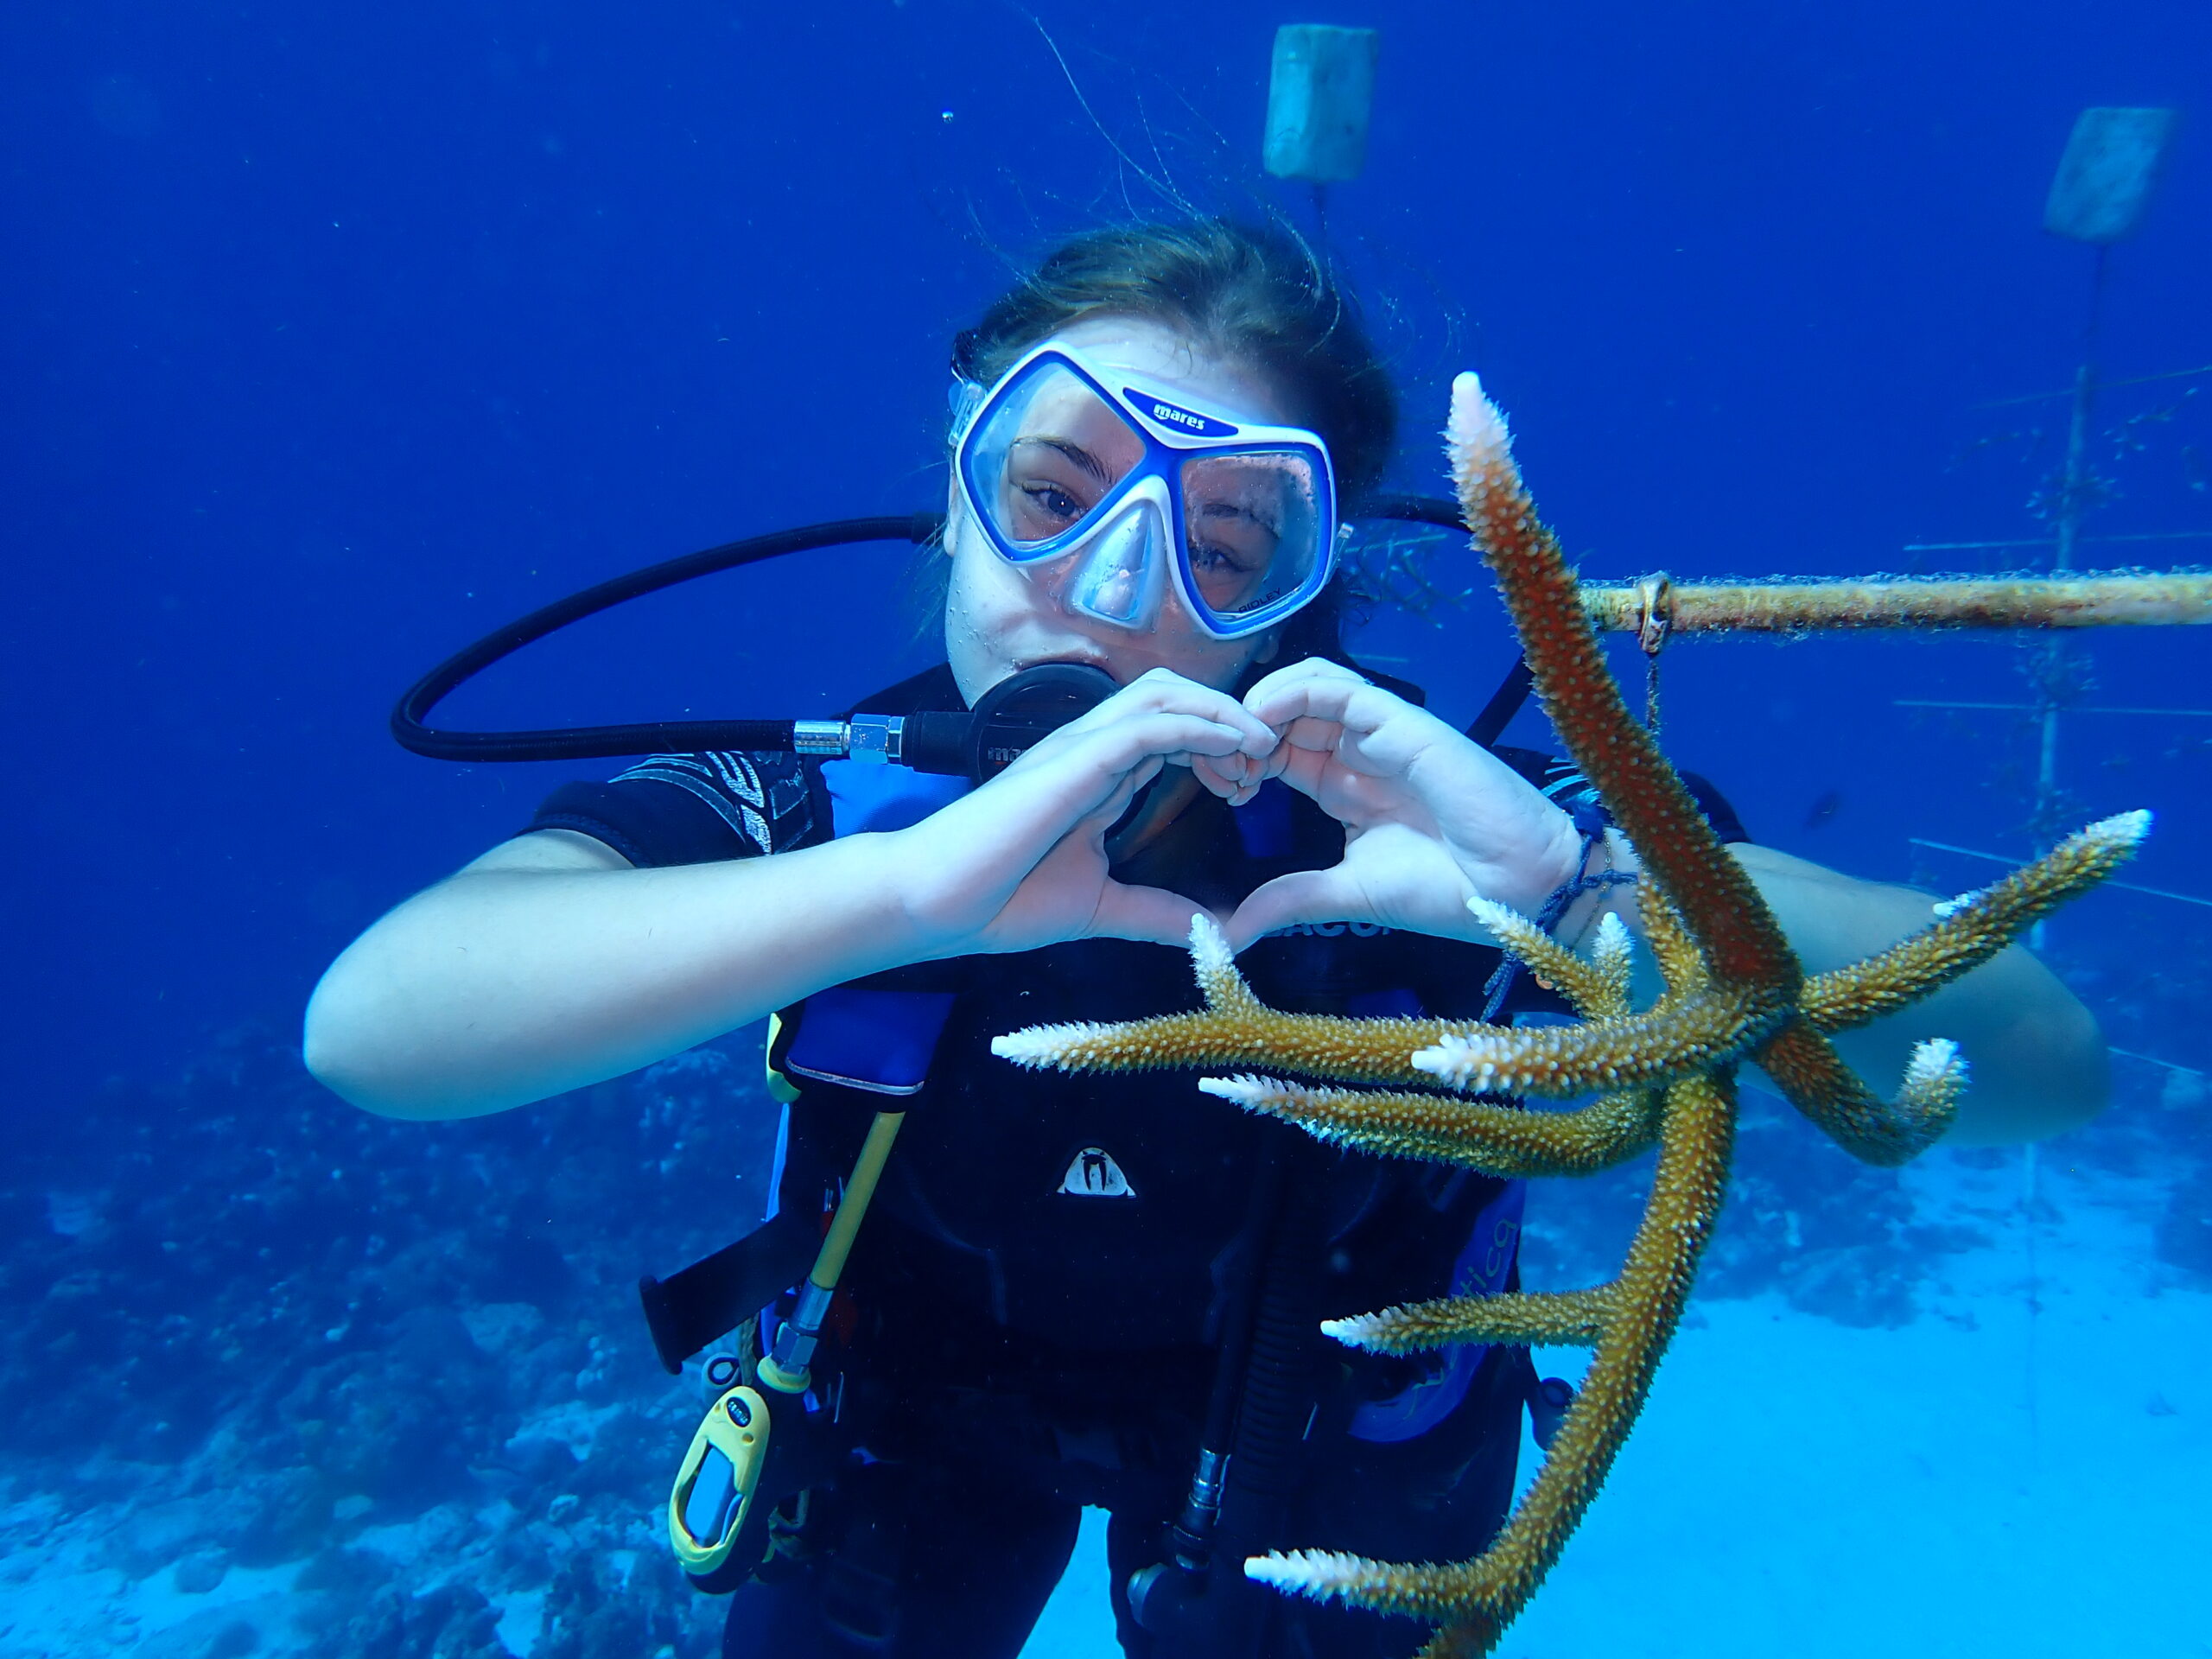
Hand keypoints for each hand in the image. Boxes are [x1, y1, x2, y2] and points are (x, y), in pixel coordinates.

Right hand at [892, 668, 1279, 955]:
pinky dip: (1196, 726)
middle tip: (1264, 763)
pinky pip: (1146, 725)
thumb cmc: (998, 901)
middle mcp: (1092, 750)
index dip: (1219, 745)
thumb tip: (1209, 931)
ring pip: (1165, 695)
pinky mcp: (1072, 760)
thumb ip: (1153, 912)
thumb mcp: (1100, 908)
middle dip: (1229, 718)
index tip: (1250, 787)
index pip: (1171, 733)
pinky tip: (1229, 746)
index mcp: (1099, 778)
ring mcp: (1080, 749)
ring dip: (1221, 713)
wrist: (934, 903)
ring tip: (1259, 748)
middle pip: (1175, 697)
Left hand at [1223, 659, 1582, 951]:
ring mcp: (1381, 732)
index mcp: (1346, 786)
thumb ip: (1288, 900)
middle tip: (1218, 764)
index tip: (1219, 790)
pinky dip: (1289, 693)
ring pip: (1306, 685)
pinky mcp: (1401, 721)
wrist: (1518, 890)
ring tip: (1237, 742)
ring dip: (1260, 704)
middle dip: (1241, 729)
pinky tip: (1261, 721)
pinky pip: (1336, 686)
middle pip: (1286, 712)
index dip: (1242, 758)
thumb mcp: (1346, 894)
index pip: (1280, 749)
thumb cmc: (1448, 891)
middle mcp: (1360, 751)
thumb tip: (1225, 933)